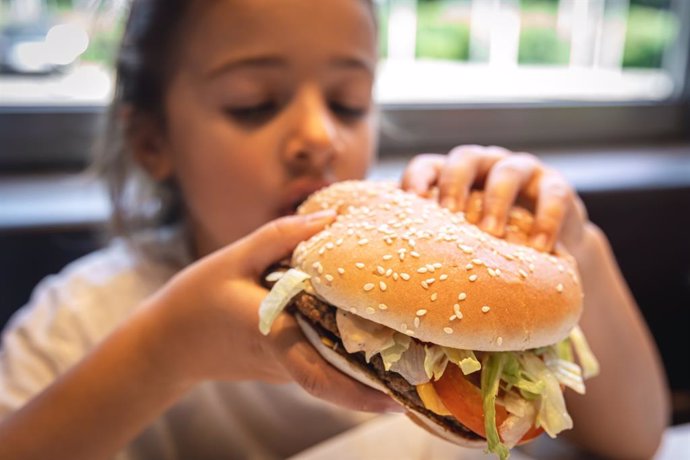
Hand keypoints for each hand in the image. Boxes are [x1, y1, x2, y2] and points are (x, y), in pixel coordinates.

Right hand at [144, 210, 397, 412]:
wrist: (166, 343)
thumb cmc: (196, 299)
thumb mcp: (232, 257)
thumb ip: (280, 236)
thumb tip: (331, 217)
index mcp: (274, 333)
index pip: (321, 375)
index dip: (360, 394)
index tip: (398, 400)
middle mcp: (285, 358)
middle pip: (341, 382)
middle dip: (382, 387)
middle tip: (429, 378)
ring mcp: (285, 367)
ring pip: (335, 374)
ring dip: (371, 373)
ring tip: (416, 358)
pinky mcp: (284, 364)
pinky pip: (323, 362)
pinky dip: (350, 357)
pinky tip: (374, 336)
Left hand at [401, 145, 588, 253]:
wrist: (547, 250)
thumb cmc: (489, 247)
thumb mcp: (461, 242)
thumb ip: (436, 247)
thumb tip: (398, 285)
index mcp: (452, 177)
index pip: (428, 165)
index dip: (417, 178)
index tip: (411, 200)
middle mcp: (484, 166)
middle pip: (465, 159)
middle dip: (455, 184)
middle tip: (451, 214)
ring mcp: (520, 172)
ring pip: (507, 172)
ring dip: (497, 202)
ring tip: (492, 234)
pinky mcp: (556, 186)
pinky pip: (553, 194)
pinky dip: (546, 220)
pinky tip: (539, 249)